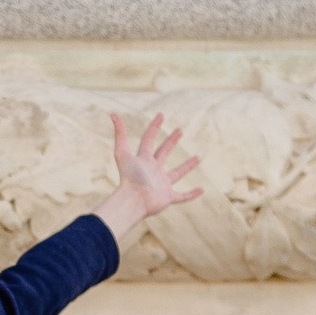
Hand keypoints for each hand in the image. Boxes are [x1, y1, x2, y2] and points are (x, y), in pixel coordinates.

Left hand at [97, 107, 203, 243]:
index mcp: (143, 159)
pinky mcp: (167, 197)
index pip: (148, 140)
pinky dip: (191, 194)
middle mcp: (152, 170)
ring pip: (176, 173)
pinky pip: (182, 196)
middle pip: (163, 153)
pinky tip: (202, 190)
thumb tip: (113, 114)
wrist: (133, 200)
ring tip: (198, 157)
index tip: (161, 114)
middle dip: (171, 141)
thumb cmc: (128, 177)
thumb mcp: (122, 152)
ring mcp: (161, 184)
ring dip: (187, 166)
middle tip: (180, 130)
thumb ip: (120, 134)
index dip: (154, 127)